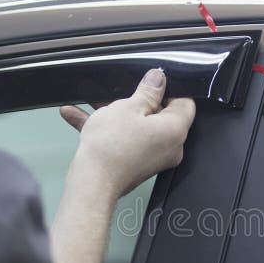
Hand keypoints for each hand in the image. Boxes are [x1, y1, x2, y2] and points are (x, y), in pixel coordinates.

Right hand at [59, 68, 195, 198]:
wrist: (91, 183)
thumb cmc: (110, 148)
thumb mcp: (128, 107)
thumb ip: (147, 91)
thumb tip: (159, 79)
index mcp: (175, 130)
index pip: (185, 103)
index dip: (171, 88)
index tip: (154, 80)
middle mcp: (170, 146)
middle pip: (161, 114)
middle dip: (139, 99)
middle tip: (122, 91)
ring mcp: (154, 156)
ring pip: (138, 125)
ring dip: (116, 112)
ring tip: (95, 101)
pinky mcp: (137, 162)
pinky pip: (125, 139)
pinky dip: (107, 128)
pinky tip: (78, 115)